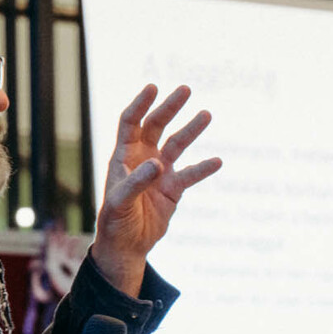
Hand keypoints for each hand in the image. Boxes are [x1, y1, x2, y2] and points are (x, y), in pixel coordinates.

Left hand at [91, 85, 221, 293]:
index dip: (141, 104)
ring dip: (191, 130)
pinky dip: (203, 168)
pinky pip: (191, 175)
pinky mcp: (174, 189)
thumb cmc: (115, 221)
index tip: (153, 88)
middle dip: (170, 107)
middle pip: (156, 125)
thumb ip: (136, 182)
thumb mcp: (119, 202)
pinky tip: (218, 161)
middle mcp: (142, 158)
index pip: (131, 122)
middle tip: (186, 89)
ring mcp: (160, 172)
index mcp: (123, 156)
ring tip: (206, 114)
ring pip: (177, 145)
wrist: (127, 245)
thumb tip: (157, 163)